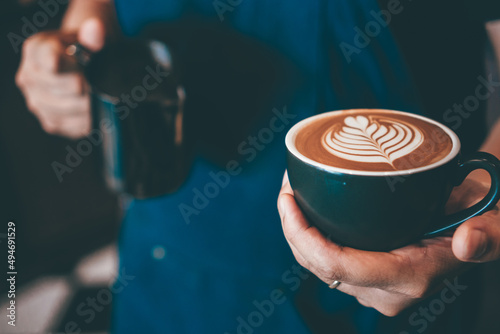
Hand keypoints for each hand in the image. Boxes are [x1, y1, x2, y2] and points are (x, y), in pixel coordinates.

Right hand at [16, 18, 105, 138]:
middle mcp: (29, 77)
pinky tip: (95, 111)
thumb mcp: (91, 37)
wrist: (84, 68)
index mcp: (36, 50)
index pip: (53, 63)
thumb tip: (96, 30)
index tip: (86, 72)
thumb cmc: (87, 50)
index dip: (74, 69)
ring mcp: (36, 102)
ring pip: (68, 110)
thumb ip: (94, 35)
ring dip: (90, 105)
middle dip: (88, 87)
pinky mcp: (50, 122)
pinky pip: (71, 127)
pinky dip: (88, 121)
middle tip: (100, 85)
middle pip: (64, 88)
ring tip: (100, 96)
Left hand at [278, 172, 499, 315]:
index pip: (338, 265)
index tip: (287, 199)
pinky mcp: (366, 280)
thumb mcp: (493, 223)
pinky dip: (308, 238)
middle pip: (318, 265)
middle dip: (291, 228)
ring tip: (290, 193)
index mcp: (408, 278)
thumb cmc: (480, 222)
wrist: (476, 232)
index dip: (303, 235)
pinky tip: (304, 212)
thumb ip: (489, 235)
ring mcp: (372, 290)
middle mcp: (385, 292)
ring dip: (296, 232)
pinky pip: (325, 263)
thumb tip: (466, 242)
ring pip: (316, 266)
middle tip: (287, 186)